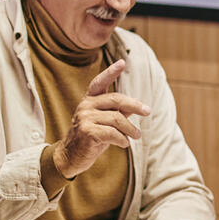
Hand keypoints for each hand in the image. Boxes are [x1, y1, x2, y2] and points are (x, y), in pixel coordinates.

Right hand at [52, 60, 150, 178]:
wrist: (71, 157)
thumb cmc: (91, 138)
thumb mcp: (106, 123)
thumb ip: (118, 112)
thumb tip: (137, 106)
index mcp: (90, 100)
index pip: (99, 82)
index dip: (111, 72)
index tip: (122, 62)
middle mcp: (85, 105)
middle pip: (116, 99)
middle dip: (135, 105)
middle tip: (148, 112)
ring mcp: (84, 118)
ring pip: (117, 119)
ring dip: (131, 129)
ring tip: (136, 136)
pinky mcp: (86, 131)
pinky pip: (113, 133)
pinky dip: (123, 139)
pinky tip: (124, 144)